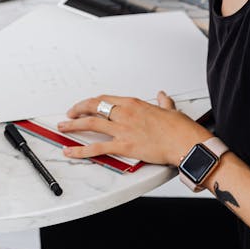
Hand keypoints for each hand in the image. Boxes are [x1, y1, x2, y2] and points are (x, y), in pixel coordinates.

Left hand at [56, 92, 211, 165]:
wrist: (186, 142)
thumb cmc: (180, 128)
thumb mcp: (169, 110)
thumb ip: (163, 103)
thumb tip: (162, 96)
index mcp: (133, 103)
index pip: (105, 99)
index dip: (92, 102)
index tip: (86, 106)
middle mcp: (124, 113)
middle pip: (93, 107)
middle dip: (78, 109)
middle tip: (70, 114)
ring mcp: (122, 129)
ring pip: (90, 123)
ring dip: (73, 125)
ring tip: (63, 127)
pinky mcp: (123, 146)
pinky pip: (97, 148)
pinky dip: (80, 150)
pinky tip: (71, 151)